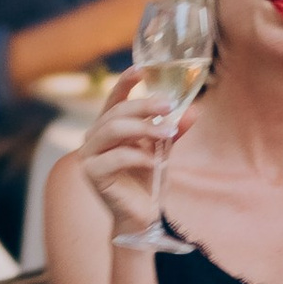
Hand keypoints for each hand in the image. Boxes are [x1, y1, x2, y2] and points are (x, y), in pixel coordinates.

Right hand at [76, 68, 191, 238]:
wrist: (142, 214)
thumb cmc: (148, 178)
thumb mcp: (163, 148)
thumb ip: (173, 129)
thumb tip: (193, 110)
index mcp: (109, 126)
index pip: (114, 98)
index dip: (126, 81)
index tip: (142, 69)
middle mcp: (94, 136)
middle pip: (117, 111)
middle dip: (145, 106)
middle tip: (170, 107)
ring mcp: (89, 154)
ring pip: (113, 129)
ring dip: (144, 128)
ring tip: (168, 134)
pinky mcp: (91, 173)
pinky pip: (116, 156)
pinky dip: (139, 156)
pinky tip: (155, 162)